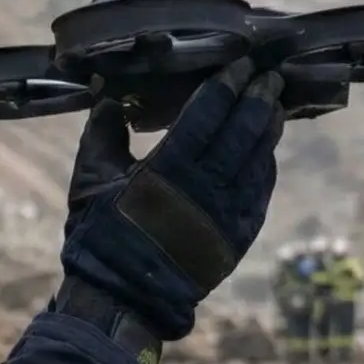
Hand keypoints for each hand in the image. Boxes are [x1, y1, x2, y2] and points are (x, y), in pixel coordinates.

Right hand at [60, 59, 284, 341]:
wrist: (123, 299)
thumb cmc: (100, 238)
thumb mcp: (90, 180)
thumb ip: (102, 134)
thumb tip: (109, 97)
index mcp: (168, 169)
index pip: (209, 113)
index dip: (227, 85)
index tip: (241, 64)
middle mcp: (206, 187)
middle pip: (244, 130)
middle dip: (258, 98)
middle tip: (268, 75)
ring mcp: (228, 213)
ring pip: (259, 158)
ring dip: (269, 127)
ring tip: (274, 104)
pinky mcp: (239, 235)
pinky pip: (260, 190)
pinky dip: (265, 164)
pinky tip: (265, 150)